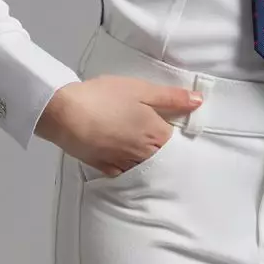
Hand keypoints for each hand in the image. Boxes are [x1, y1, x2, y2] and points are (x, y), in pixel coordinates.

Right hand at [36, 76, 202, 175]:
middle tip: (154, 139)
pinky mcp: (105, 169)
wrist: (65, 113)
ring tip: (139, 149)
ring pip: (145, 168)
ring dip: (146, 162)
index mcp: (157, 135)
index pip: (177, 142)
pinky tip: (122, 160)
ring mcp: (125, 164)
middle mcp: (145, 155)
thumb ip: (172, 97)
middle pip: (162, 158)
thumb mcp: (141, 90)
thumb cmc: (104, 98)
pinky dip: (126, 169)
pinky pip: (123, 173)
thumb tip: (199, 102)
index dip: (174, 134)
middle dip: (162, 151)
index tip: (169, 127)